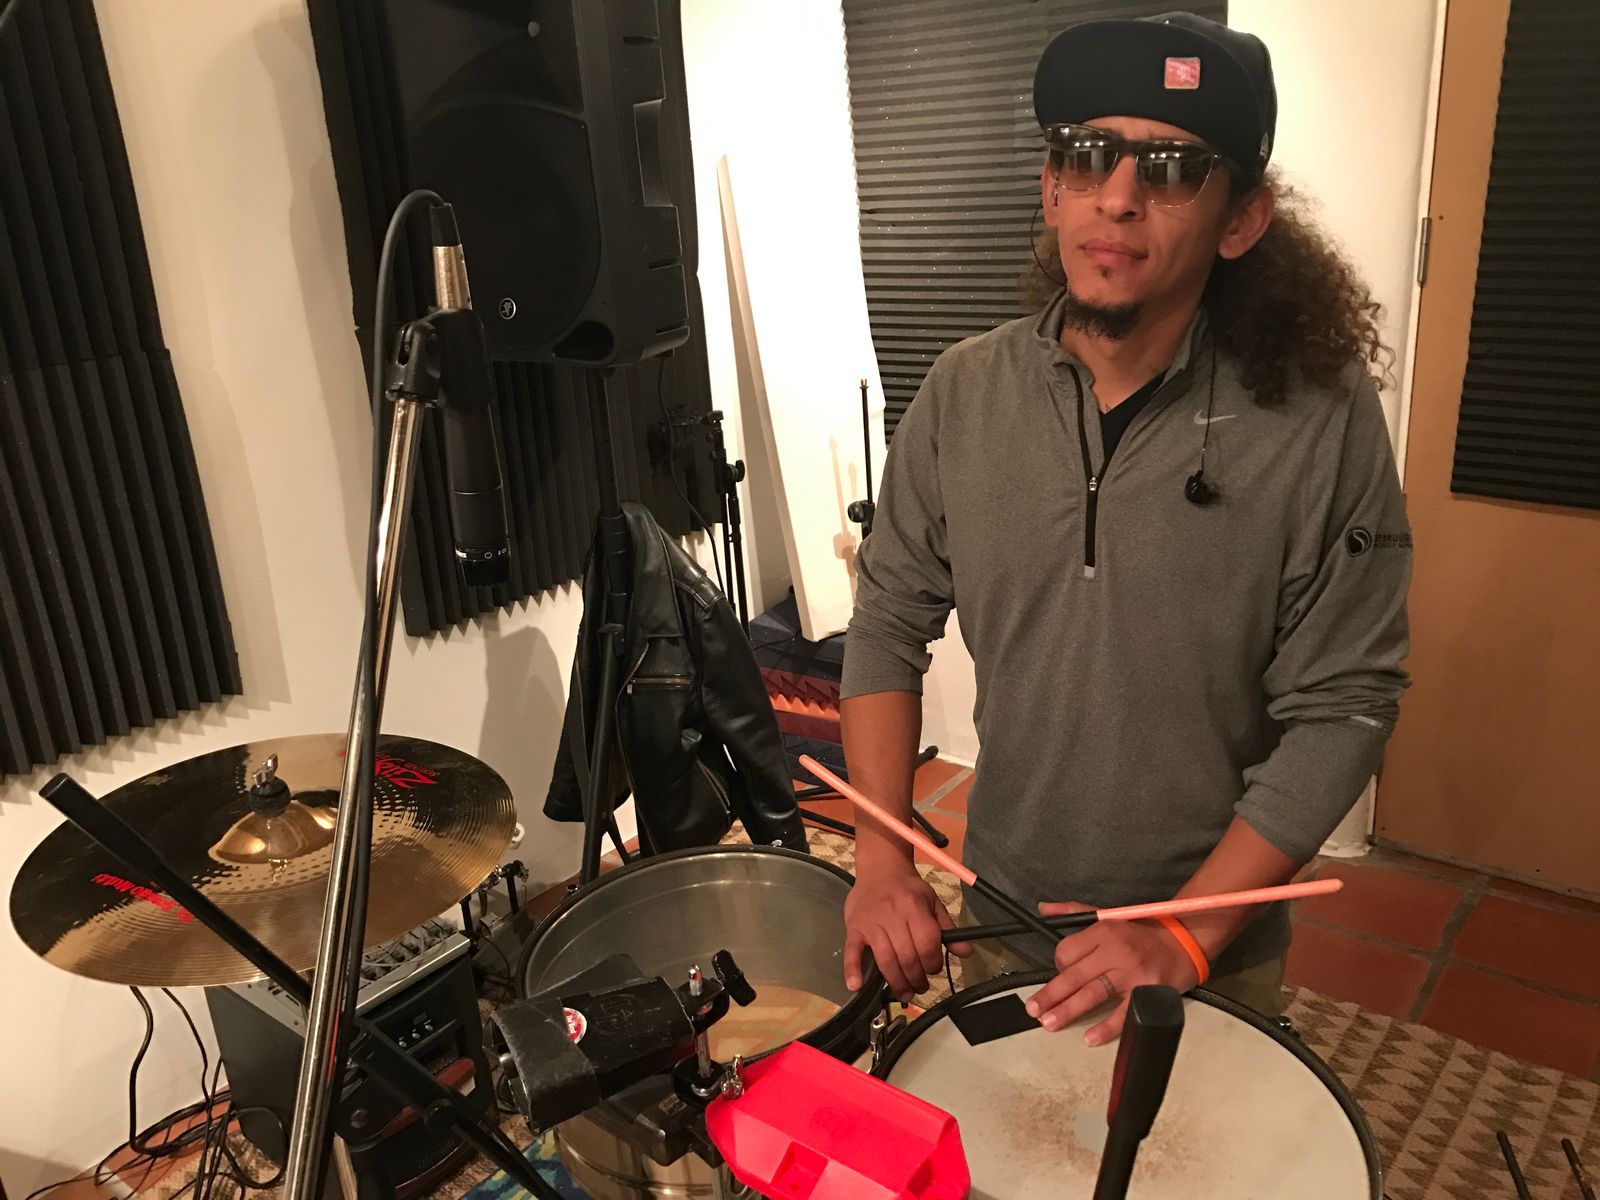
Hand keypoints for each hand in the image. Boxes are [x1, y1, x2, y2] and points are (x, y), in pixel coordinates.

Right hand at [844, 865, 971, 999]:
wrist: (879, 869)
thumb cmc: (908, 888)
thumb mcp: (932, 901)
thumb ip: (948, 927)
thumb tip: (966, 952)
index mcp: (914, 908)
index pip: (927, 945)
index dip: (933, 963)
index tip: (933, 969)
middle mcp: (892, 916)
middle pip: (907, 957)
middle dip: (917, 979)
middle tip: (920, 987)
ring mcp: (871, 923)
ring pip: (885, 960)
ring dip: (896, 982)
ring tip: (905, 994)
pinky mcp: (854, 928)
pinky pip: (852, 951)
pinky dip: (852, 969)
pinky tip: (856, 986)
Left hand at [1022, 902, 1199, 1045]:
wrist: (1183, 943)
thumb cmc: (1141, 932)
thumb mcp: (1107, 915)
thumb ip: (1074, 912)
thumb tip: (1044, 909)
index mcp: (1103, 931)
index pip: (1067, 951)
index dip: (1057, 966)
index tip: (1057, 975)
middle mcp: (1116, 951)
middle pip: (1075, 975)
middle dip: (1051, 995)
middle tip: (1034, 1010)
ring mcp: (1132, 973)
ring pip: (1093, 994)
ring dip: (1069, 1011)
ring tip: (1050, 1023)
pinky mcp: (1147, 992)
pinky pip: (1122, 1013)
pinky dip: (1106, 1028)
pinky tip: (1090, 1038)